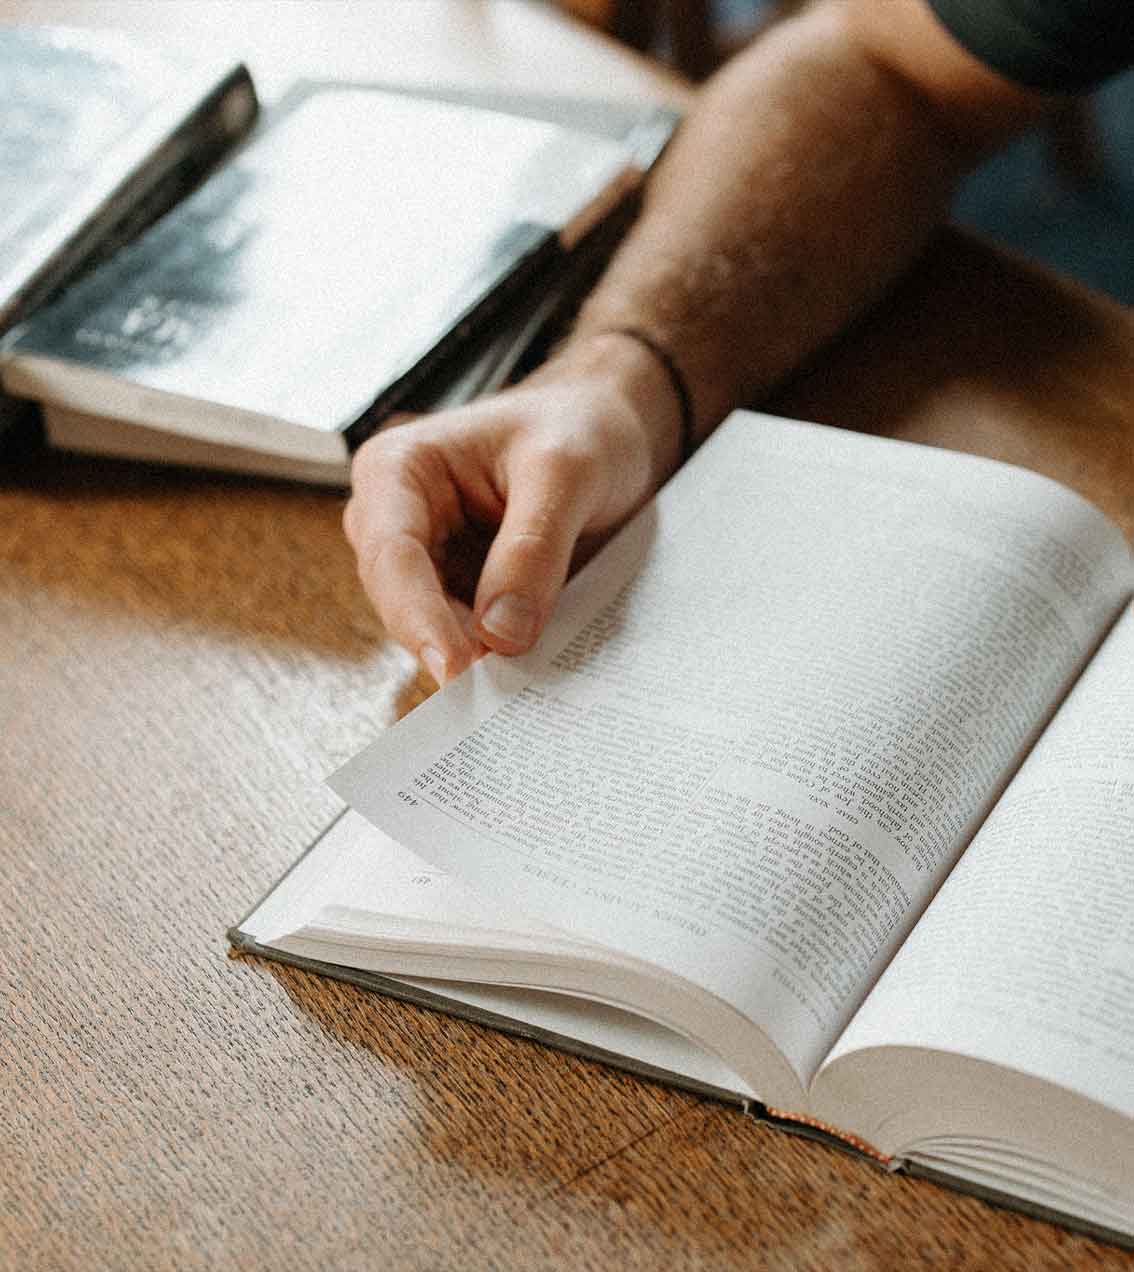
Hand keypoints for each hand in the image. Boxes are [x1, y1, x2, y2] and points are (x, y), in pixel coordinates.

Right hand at [343, 335, 681, 683]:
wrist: (605, 427)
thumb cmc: (577, 425)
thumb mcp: (566, 472)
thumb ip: (533, 548)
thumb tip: (500, 635)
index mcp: (399, 469)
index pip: (392, 554)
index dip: (418, 616)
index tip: (455, 668)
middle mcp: (396, 518)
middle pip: (401, 600)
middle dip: (445, 644)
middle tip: (494, 695)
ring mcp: (427, 559)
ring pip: (432, 627)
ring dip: (472, 658)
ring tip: (518, 689)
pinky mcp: (460, 590)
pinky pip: (467, 634)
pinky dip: (494, 655)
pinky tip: (526, 674)